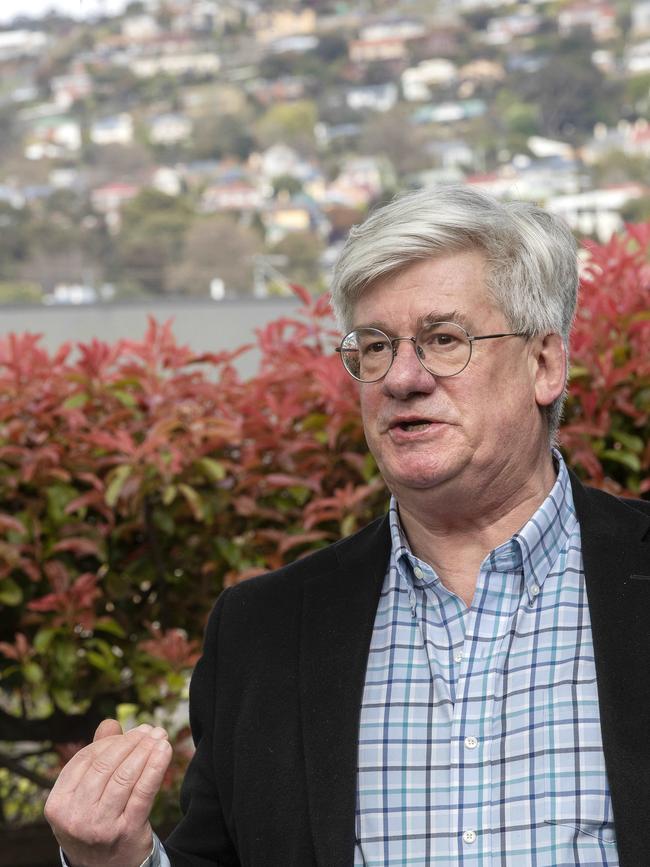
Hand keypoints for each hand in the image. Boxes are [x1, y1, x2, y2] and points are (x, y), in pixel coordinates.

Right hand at [44, 719, 172, 866]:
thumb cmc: (95, 822)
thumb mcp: (84, 795)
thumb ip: (95, 757)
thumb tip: (110, 723)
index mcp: (58, 803)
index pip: (86, 759)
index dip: (112, 741)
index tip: (134, 731)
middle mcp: (75, 816)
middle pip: (106, 765)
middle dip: (132, 742)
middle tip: (151, 730)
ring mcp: (100, 826)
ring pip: (126, 776)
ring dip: (146, 750)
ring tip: (160, 736)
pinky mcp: (126, 831)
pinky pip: (144, 792)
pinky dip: (156, 767)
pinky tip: (165, 751)